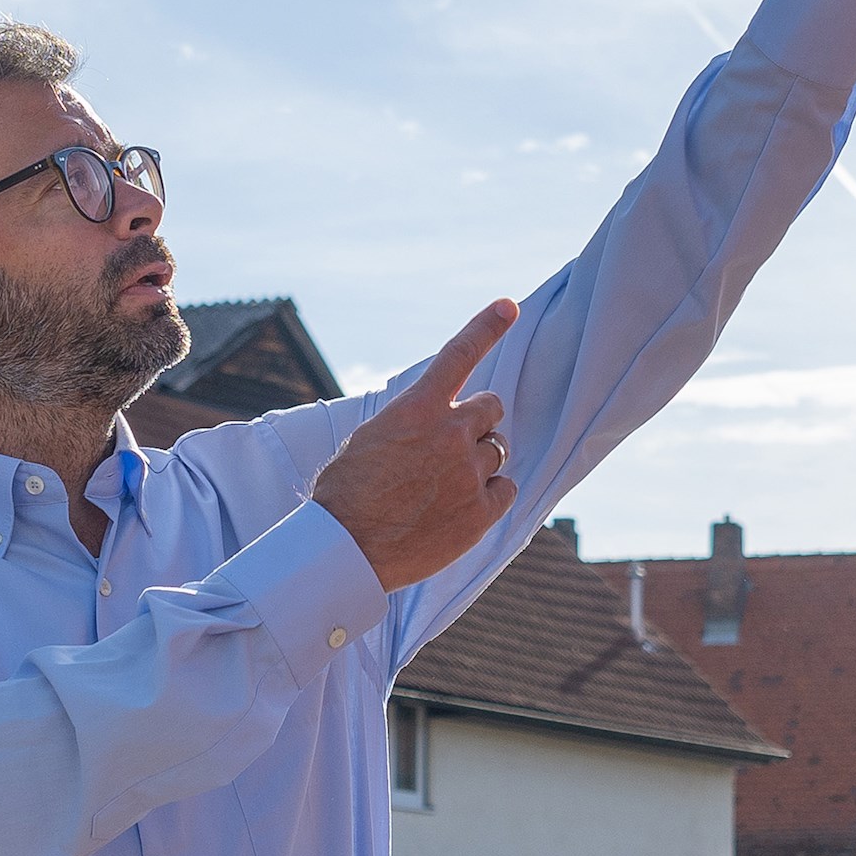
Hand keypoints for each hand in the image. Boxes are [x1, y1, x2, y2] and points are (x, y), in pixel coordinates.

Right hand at [315, 300, 519, 591]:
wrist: (346, 551)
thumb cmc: (347, 496)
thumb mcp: (370, 440)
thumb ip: (411, 422)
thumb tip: (434, 420)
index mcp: (418, 408)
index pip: (459, 355)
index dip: (487, 326)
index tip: (509, 305)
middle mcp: (451, 433)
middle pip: (492, 409)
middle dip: (477, 423)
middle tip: (451, 448)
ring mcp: (470, 472)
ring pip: (497, 451)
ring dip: (478, 462)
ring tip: (442, 487)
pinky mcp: (482, 511)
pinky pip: (506, 489)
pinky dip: (490, 496)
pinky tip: (458, 510)